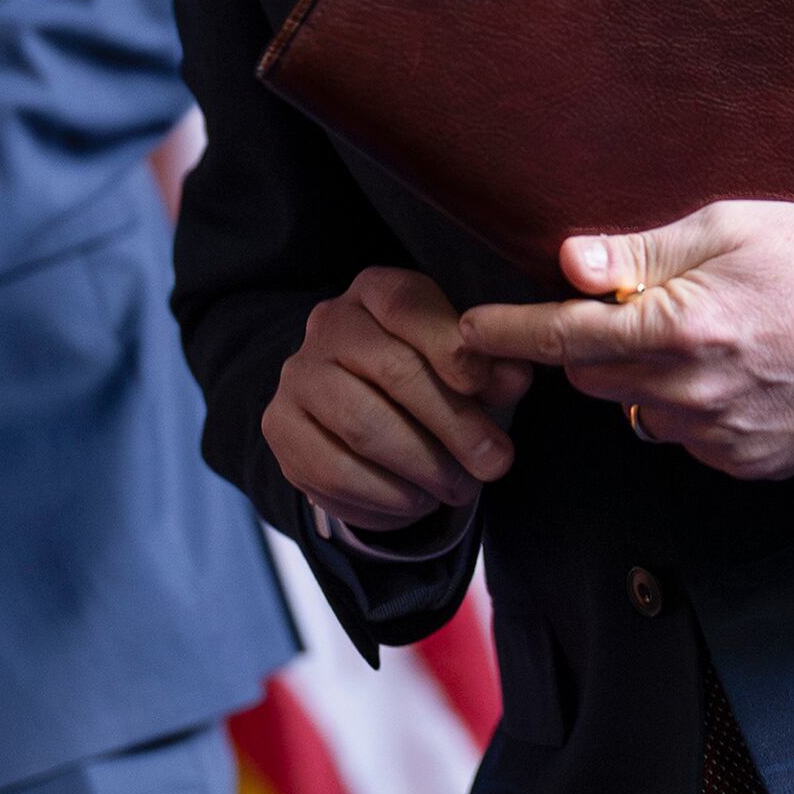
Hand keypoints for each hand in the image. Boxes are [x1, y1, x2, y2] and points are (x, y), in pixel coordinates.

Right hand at [266, 268, 532, 529]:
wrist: (362, 410)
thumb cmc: (428, 376)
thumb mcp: (466, 361)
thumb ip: (491, 366)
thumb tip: (513, 377)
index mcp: (375, 290)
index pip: (409, 305)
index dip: (454, 347)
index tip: (499, 389)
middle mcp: (328, 324)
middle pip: (392, 371)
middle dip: (454, 423)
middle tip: (495, 463)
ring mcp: (297, 376)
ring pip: (362, 427)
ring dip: (423, 467)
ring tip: (461, 490)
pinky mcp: (279, 428)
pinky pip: (333, 471)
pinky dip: (384, 496)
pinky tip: (417, 503)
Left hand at [464, 204, 793, 482]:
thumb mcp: (728, 226)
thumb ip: (641, 252)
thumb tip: (568, 263)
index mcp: (682, 327)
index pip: (566, 338)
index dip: (510, 333)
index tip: (470, 333)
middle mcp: (697, 393)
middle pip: (595, 380)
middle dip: (593, 347)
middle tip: (635, 309)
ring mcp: (727, 437)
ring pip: (641, 416)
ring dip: (647, 382)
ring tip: (704, 340)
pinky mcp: (755, 465)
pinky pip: (692, 444)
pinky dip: (694, 413)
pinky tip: (737, 376)